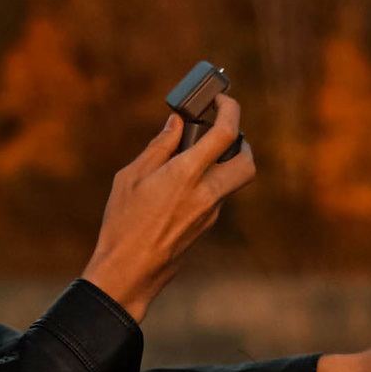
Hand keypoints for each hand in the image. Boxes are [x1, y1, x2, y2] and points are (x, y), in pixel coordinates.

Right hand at [79, 97, 255, 323]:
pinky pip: (216, 197)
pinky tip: (179, 186)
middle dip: (242, 141)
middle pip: (247, 162)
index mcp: (187, 174)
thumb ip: (159, 147)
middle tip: (222, 131)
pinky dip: (207, 184)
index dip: (230, 109)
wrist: (130, 271)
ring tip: (193, 158)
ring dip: (222, 163)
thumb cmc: (123, 224)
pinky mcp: (206, 226)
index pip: (226, 133)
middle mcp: (207, 193)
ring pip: (232, 181)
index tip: (221, 100)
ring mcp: (210, 213)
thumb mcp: (131, 177)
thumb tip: (176, 123)